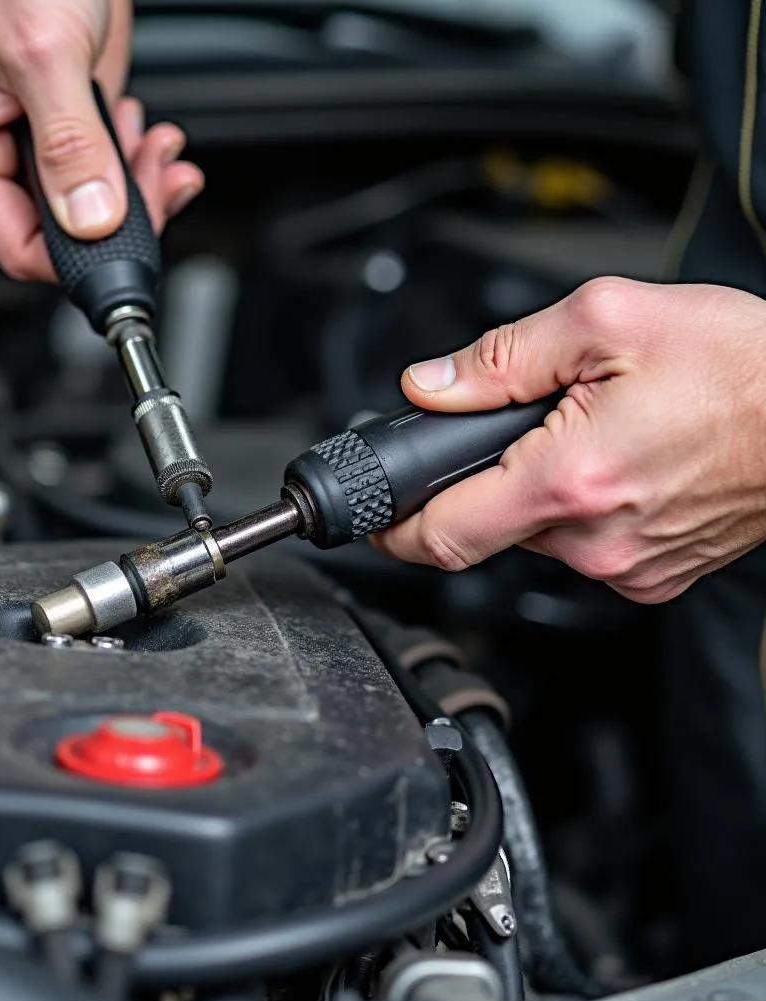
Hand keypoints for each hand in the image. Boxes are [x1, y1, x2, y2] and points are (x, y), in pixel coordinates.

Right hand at [0, 0, 203, 281]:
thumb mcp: (45, 53)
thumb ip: (70, 144)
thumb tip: (90, 218)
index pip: (17, 246)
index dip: (79, 254)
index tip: (126, 237)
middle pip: (59, 235)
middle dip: (118, 215)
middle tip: (154, 179)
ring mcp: (27, 146)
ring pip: (88, 212)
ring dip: (136, 188)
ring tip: (153, 146)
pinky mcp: (63, 133)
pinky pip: (103, 179)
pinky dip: (135, 165)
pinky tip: (145, 135)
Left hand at [374, 277, 765, 602]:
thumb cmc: (742, 365)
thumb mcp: (607, 321)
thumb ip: (500, 357)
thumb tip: (430, 385)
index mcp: (568, 481)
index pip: (442, 535)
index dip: (395, 526)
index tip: (376, 515)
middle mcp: (594, 541)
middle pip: (487, 526)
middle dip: (483, 479)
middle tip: (523, 426)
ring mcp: (627, 566)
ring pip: (536, 535)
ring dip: (537, 489)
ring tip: (590, 434)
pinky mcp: (653, 574)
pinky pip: (583, 546)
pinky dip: (579, 508)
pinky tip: (620, 465)